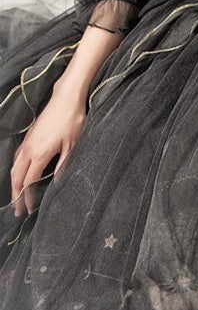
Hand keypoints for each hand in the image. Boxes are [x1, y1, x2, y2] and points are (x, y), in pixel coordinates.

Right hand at [10, 86, 86, 217]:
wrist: (66, 98)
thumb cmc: (72, 121)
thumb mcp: (72, 146)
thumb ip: (63, 166)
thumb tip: (57, 183)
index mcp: (39, 154)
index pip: (28, 182)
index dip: (28, 198)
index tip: (28, 210)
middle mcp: (28, 150)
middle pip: (17, 177)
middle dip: (16, 195)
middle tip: (17, 211)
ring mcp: (27, 142)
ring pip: (14, 167)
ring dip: (14, 183)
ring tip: (16, 197)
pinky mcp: (28, 137)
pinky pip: (17, 157)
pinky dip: (16, 170)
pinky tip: (19, 174)